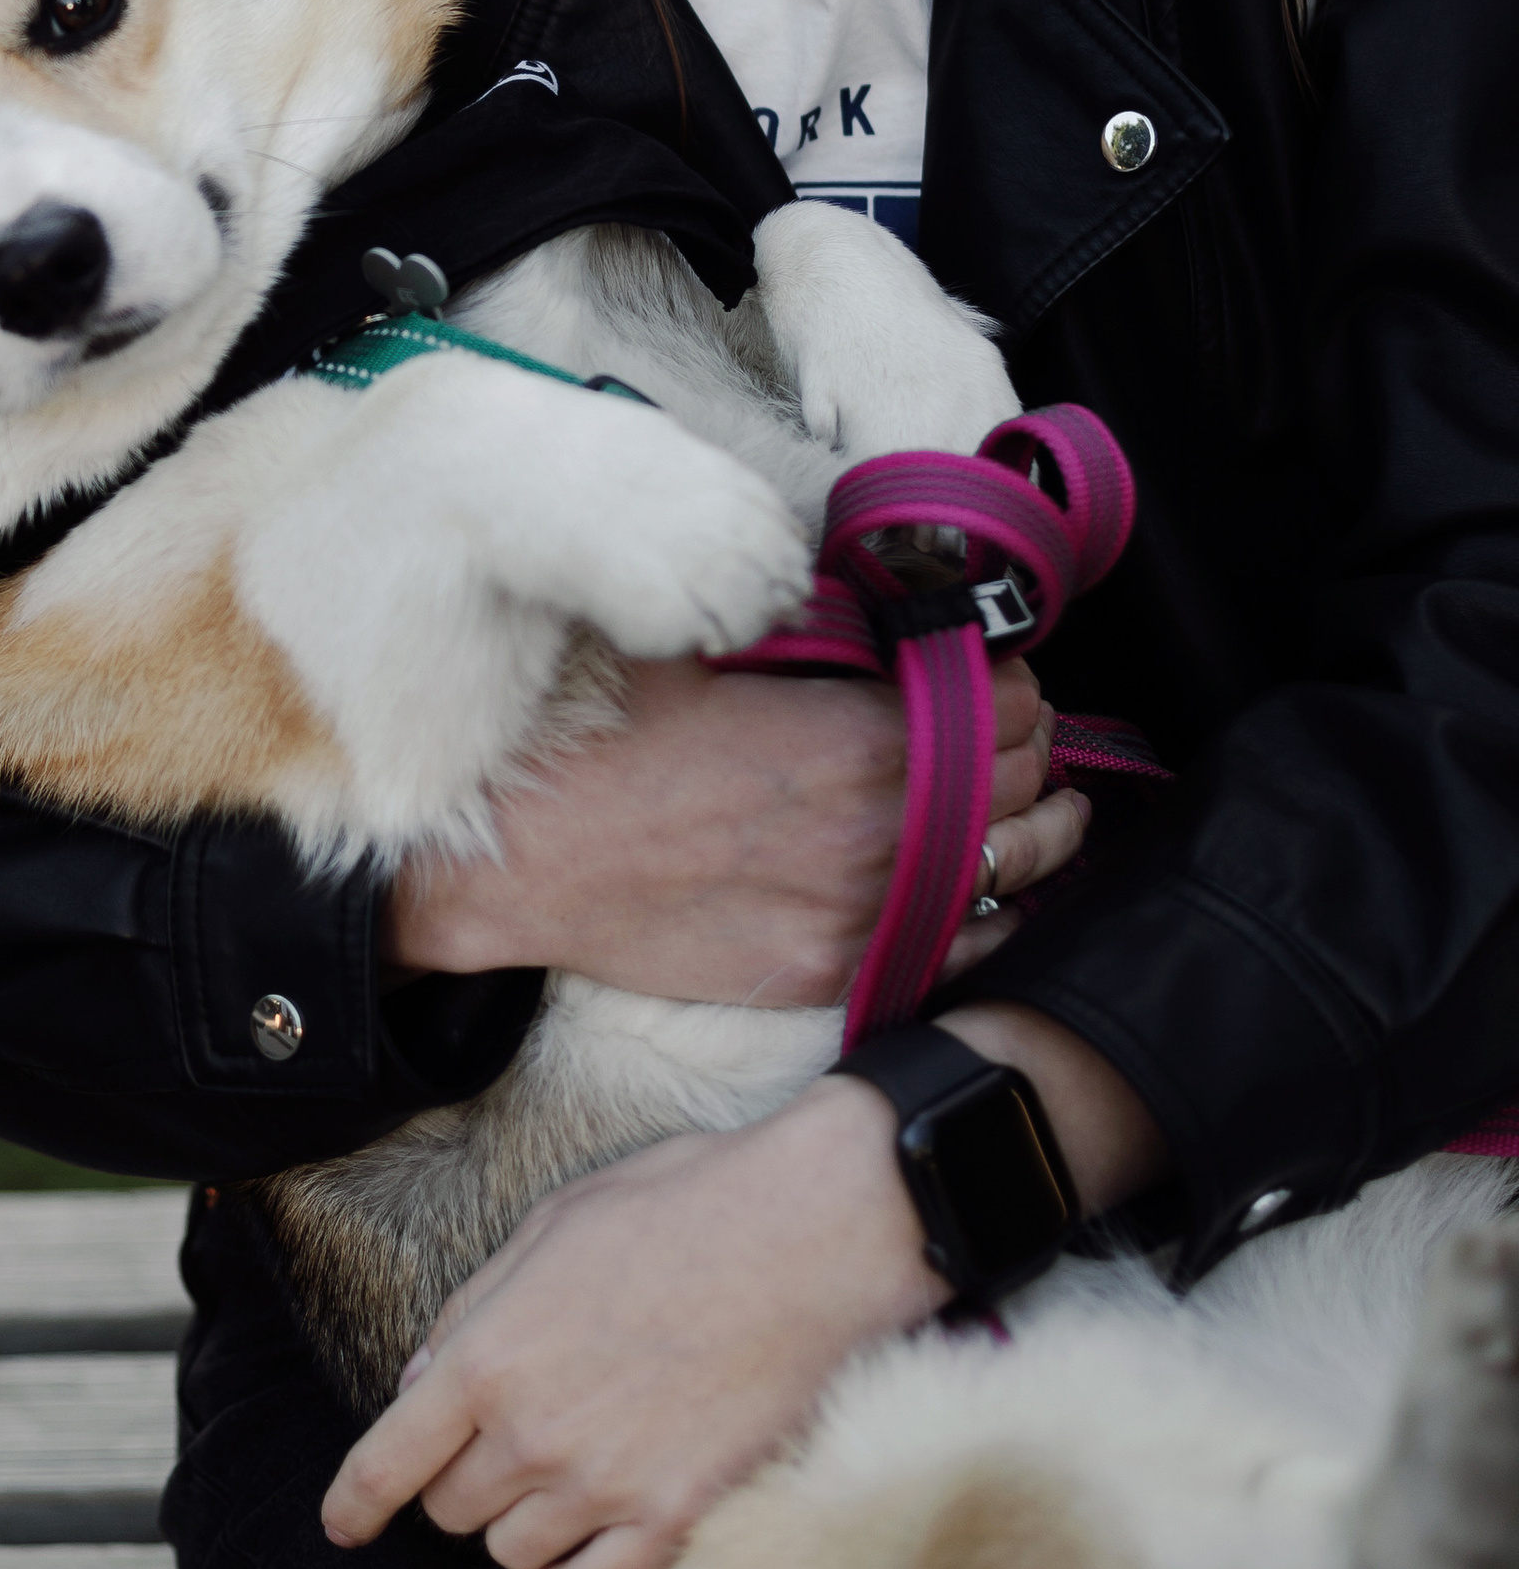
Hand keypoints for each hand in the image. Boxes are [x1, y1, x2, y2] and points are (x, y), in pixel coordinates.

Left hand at [323, 1076, 938, 1568]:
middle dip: (459, 1481)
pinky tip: (582, 1546)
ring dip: (517, 1527)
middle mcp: (531, 1436)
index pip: (388, 1460)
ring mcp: (603, 1487)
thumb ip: (474, 1311)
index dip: (352, 1502)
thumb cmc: (679, 1210)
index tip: (340, 1525)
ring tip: (557, 1481)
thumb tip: (420, 1381)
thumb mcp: (550, 1228)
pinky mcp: (673, 1522)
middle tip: (502, 1443)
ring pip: (510, 1555)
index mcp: (490, 1356)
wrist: (807, 1240)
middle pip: (451, 1510)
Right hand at [385, 658, 1087, 1000]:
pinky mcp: (832, 972)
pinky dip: (997, 914)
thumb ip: (804, 620)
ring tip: (1044, 807)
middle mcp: (882, 829)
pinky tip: (994, 891)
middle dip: (1030, 743)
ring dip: (1040, 827)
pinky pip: (965, 947)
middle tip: (1014, 727)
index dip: (1014, 676)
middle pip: (1022, 779)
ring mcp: (863, 911)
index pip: (1007, 700)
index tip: (998, 669)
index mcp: (860, 736)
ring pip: (1016, 865)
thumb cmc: (602, 742)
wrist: (524, 858)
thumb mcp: (702, 644)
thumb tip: (866, 597)